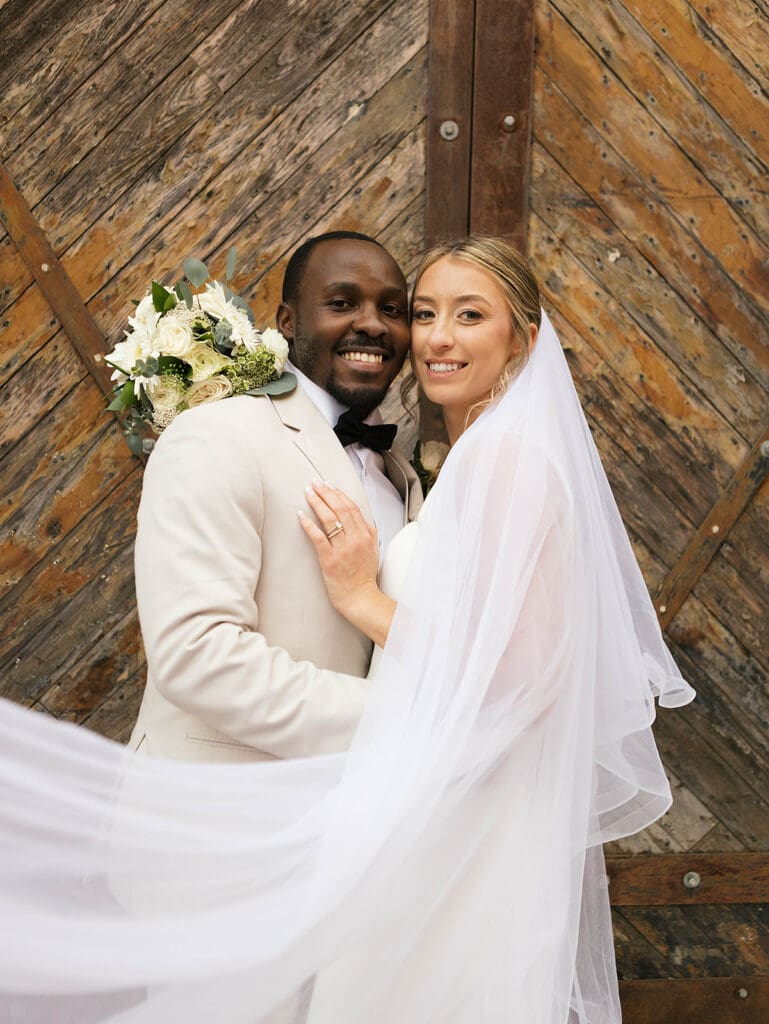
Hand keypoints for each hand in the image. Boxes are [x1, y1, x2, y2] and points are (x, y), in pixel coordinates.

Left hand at [298, 481, 394, 646]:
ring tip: (308, 492)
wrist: (360, 598)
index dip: (339, 494)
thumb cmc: (363, 577)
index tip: (329, 485)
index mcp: (367, 535)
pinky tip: (301, 514)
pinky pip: (318, 537)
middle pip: (340, 508)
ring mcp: (343, 549)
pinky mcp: (330, 559)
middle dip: (326, 492)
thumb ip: (368, 533)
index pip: (352, 507)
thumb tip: (361, 519)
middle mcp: (356, 539)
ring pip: (329, 518)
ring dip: (317, 502)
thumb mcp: (372, 551)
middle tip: (315, 482)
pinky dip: (309, 524)